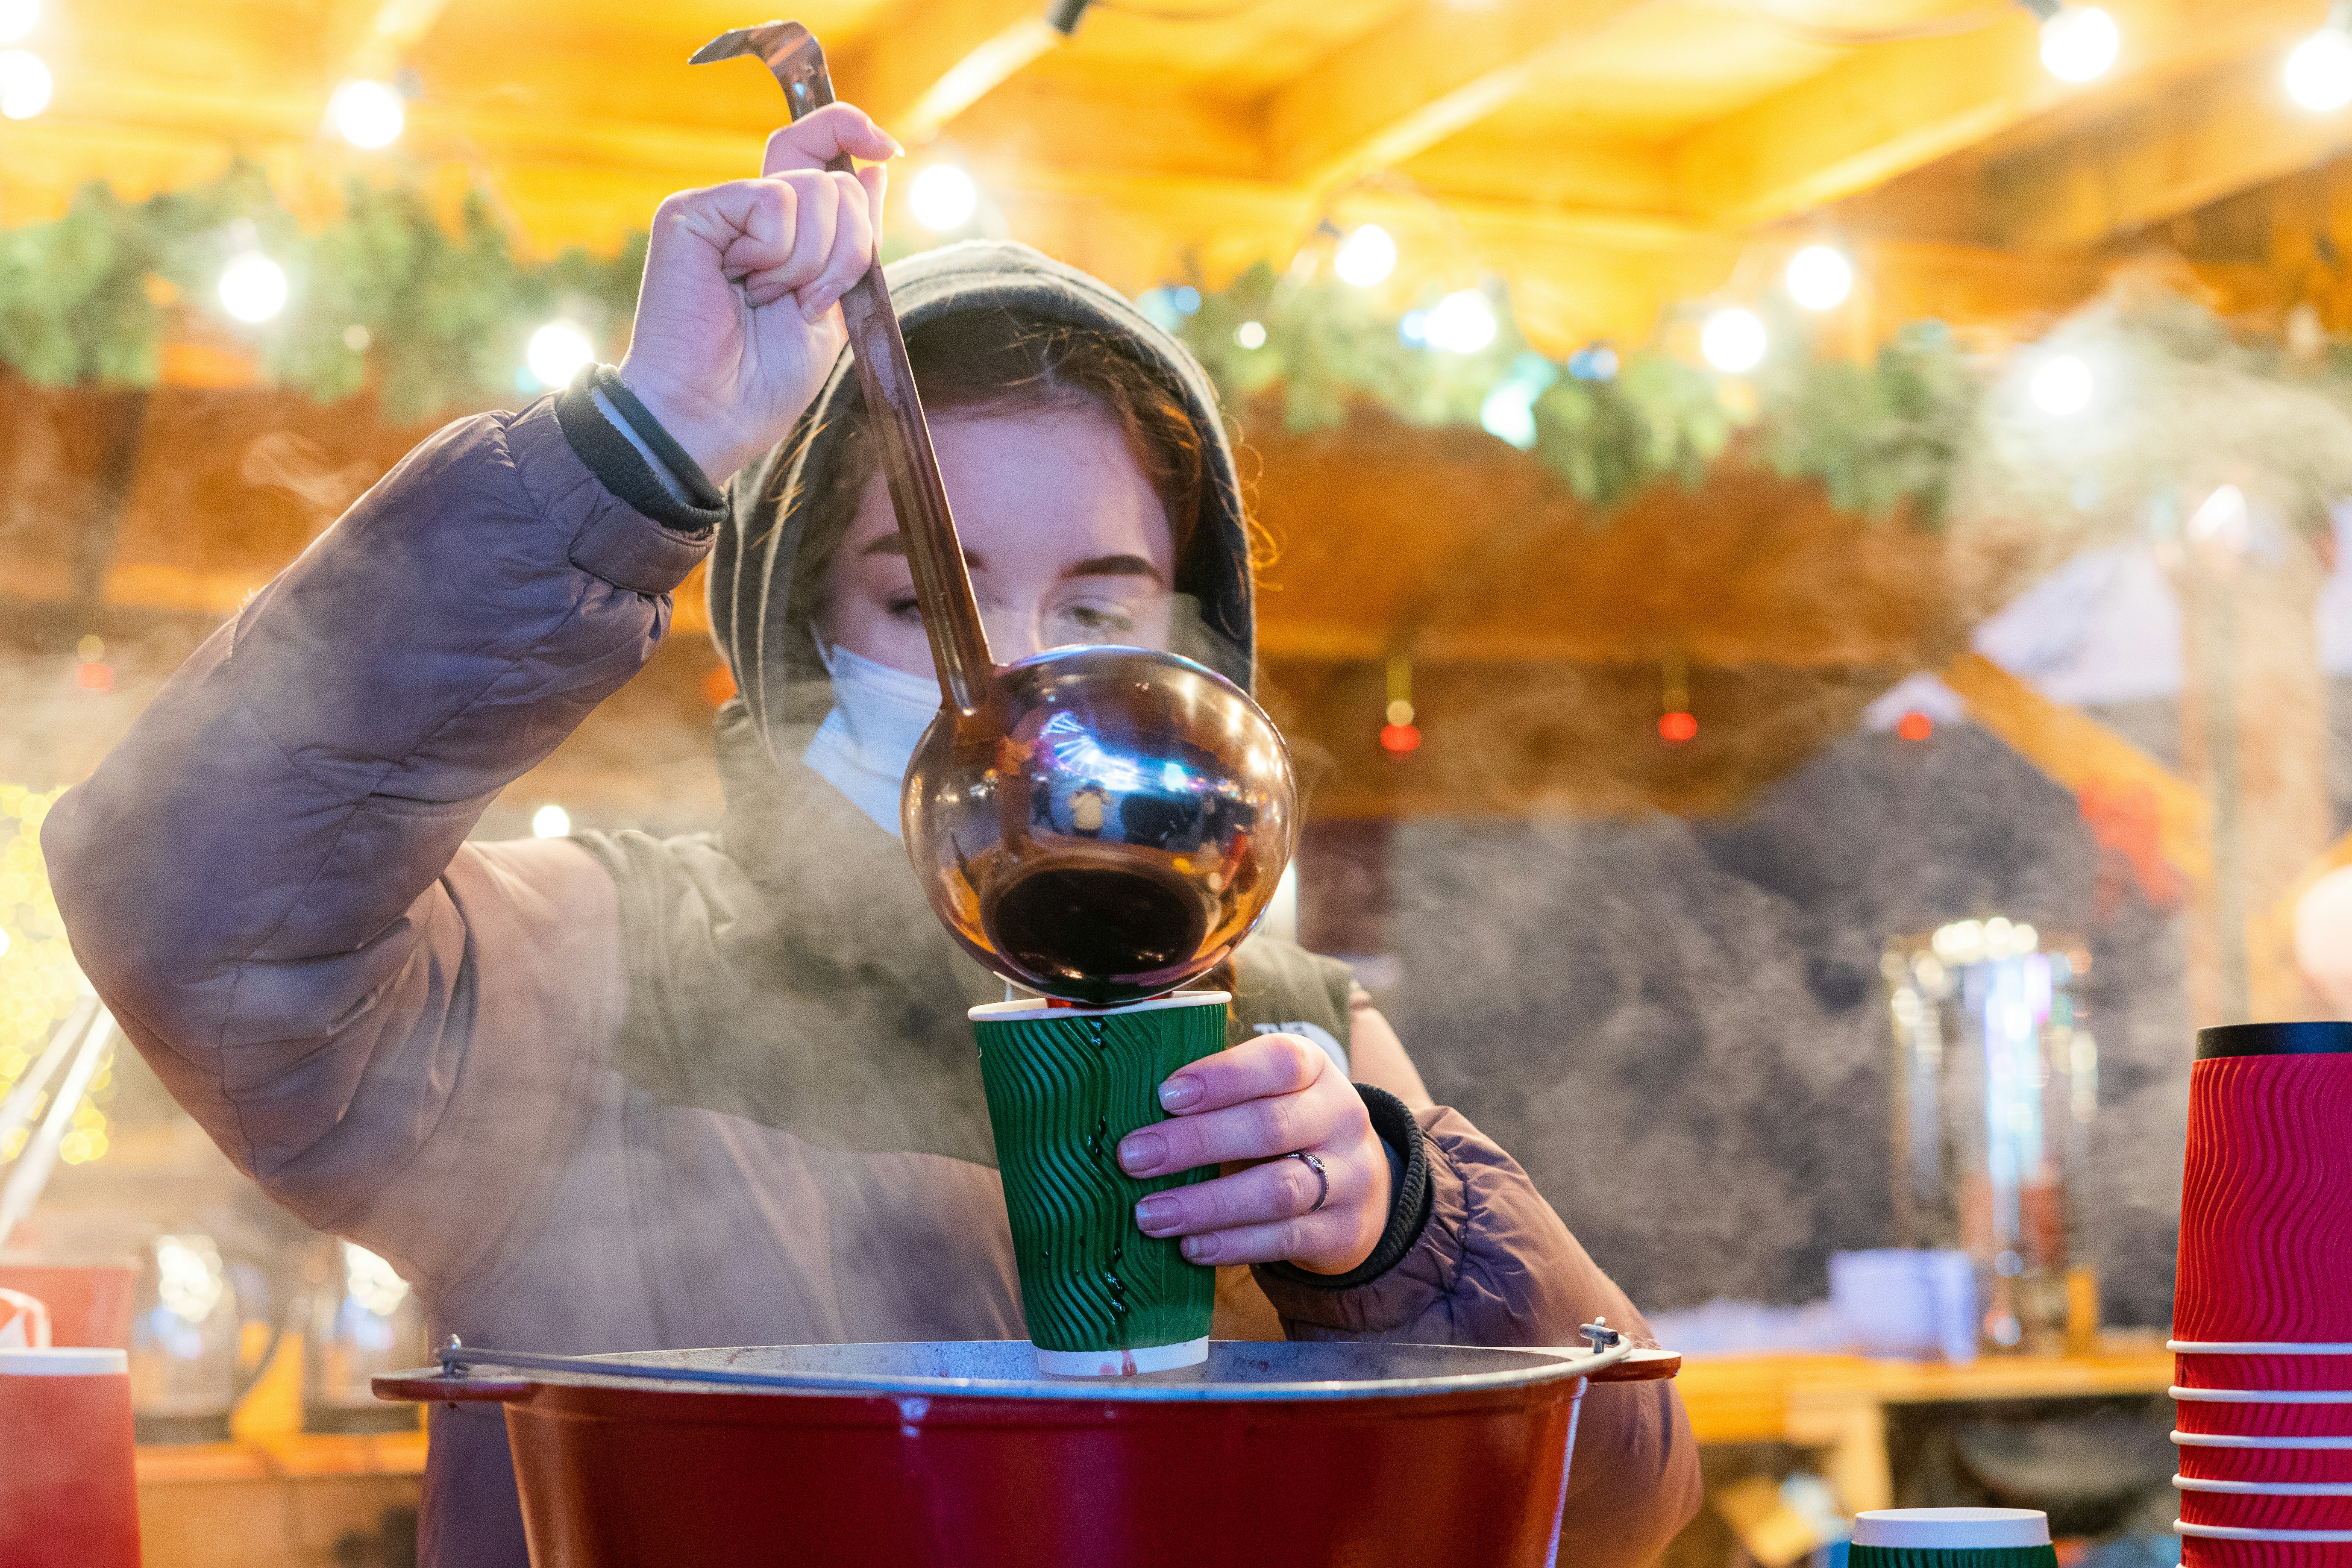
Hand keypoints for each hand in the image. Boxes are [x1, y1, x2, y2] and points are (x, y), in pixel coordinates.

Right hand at [617, 103, 899, 483]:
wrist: (713, 417)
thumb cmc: (766, 379)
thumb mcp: (836, 305)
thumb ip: (855, 237)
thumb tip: (877, 166)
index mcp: (780, 229)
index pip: (818, 152)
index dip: (852, 133)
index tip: (891, 150)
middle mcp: (747, 210)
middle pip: (833, 183)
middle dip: (845, 251)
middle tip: (805, 302)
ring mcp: (718, 207)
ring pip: (811, 192)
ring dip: (809, 263)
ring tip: (767, 301)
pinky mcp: (690, 212)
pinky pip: (772, 203)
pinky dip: (776, 254)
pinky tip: (743, 286)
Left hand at [1119, 1033, 1391, 1274]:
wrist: (1359, 1188)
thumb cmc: (1284, 1128)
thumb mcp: (1266, 1094)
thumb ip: (1215, 1094)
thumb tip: (1130, 1105)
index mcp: (1314, 1070)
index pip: (1278, 1062)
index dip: (1222, 1077)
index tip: (1165, 1095)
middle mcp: (1339, 1118)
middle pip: (1270, 1127)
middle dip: (1195, 1142)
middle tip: (1133, 1157)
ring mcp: (1348, 1178)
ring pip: (1278, 1191)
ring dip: (1206, 1204)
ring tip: (1150, 1214)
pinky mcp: (1341, 1232)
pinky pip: (1285, 1240)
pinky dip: (1233, 1245)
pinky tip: (1190, 1247)